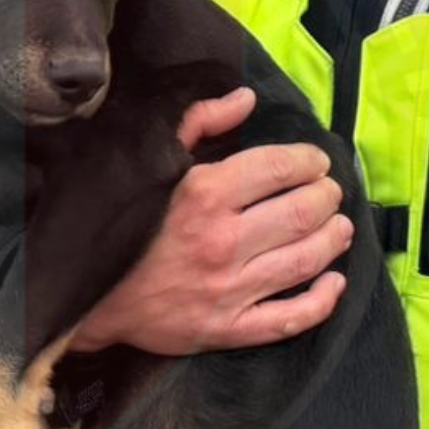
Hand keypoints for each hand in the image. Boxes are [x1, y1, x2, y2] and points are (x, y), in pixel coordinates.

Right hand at [66, 88, 352, 353]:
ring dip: (334, 239)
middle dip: (327, 197)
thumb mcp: (151, 163)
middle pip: (303, 212)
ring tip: (340, 228)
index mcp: (204, 193)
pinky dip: (322, 300)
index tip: (315, 162)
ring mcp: (228, 289)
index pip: (280, 168)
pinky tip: (333, 282)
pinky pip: (291, 319)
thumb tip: (246, 99)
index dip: (309, 161)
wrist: (88, 298)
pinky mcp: (228, 329)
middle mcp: (223, 241)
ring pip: (306, 261)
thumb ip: (198, 123)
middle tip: (329, 193)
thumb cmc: (123, 224)